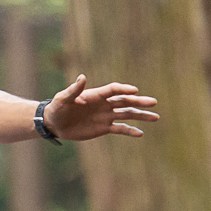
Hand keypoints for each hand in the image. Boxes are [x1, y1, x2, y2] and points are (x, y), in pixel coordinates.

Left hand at [44, 74, 159, 141]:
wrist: (54, 124)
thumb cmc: (57, 108)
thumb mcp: (63, 98)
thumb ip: (73, 90)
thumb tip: (82, 77)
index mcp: (95, 95)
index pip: (113, 90)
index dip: (123, 90)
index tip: (135, 91)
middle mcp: (103, 104)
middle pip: (124, 101)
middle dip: (139, 102)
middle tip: (153, 102)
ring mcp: (105, 116)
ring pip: (126, 115)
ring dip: (140, 116)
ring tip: (155, 117)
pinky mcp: (104, 127)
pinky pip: (120, 129)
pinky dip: (130, 131)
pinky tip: (140, 133)